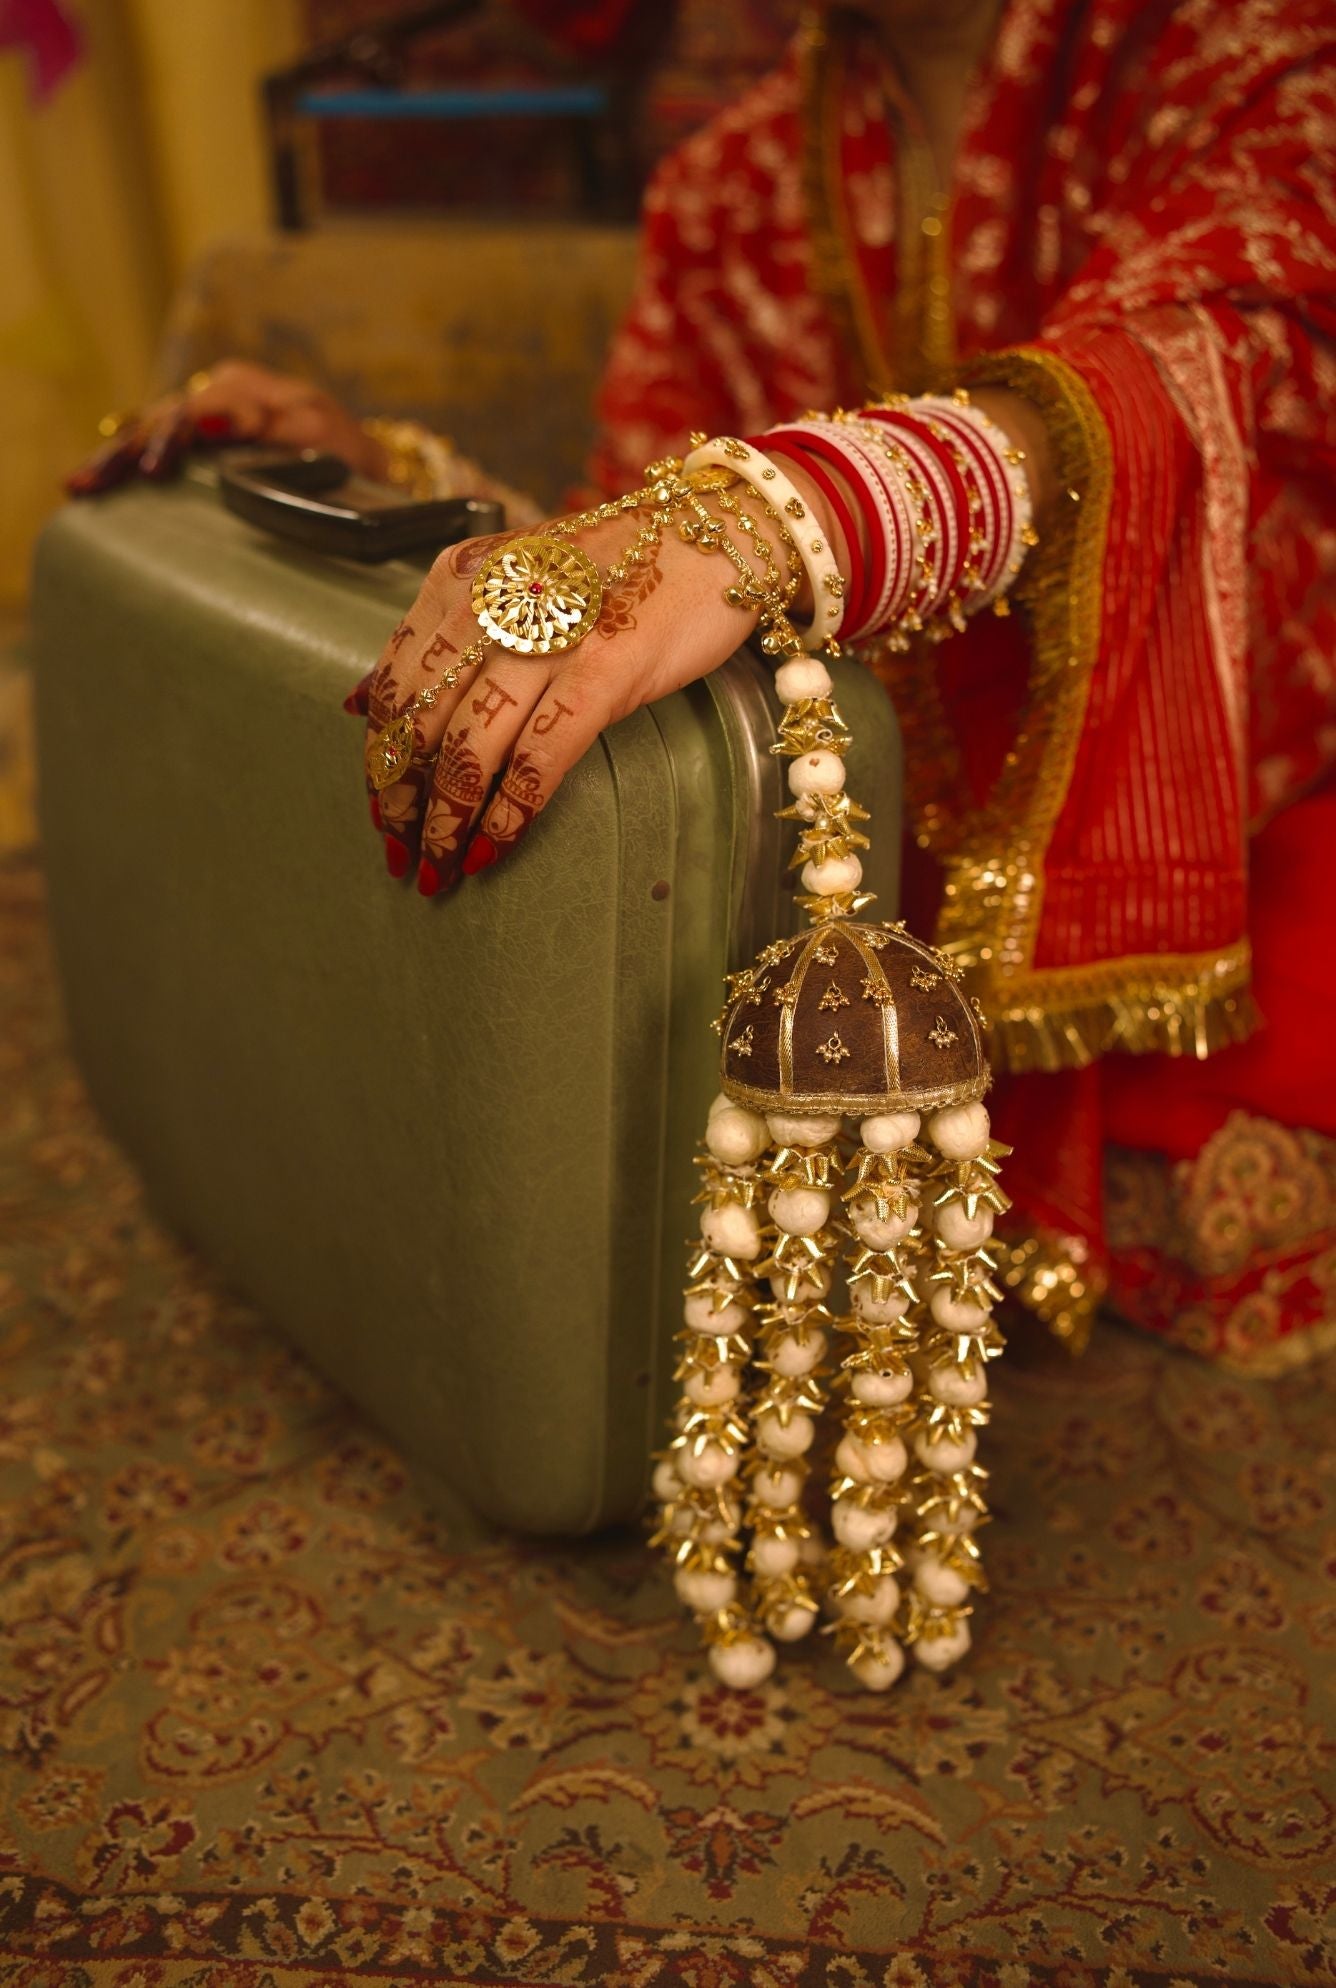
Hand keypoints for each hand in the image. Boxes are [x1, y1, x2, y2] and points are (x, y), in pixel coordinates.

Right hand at [66, 359, 390, 495]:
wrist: (365, 472)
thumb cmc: (348, 455)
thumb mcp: (318, 434)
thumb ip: (268, 424)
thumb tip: (210, 418)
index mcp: (243, 387)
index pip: (194, 411)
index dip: (171, 438)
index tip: (155, 470)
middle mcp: (214, 395)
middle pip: (160, 420)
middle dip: (127, 454)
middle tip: (93, 483)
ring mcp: (202, 420)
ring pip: (148, 434)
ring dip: (114, 461)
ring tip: (80, 485)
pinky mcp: (196, 447)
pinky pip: (152, 451)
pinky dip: (124, 465)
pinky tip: (89, 481)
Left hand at [348, 491, 815, 896]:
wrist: (718, 532)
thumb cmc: (619, 562)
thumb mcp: (512, 581)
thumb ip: (439, 633)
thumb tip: (362, 700)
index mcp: (462, 578)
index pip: (393, 682)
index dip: (379, 757)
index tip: (381, 808)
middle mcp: (494, 602)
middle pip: (420, 722)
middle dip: (403, 802)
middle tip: (403, 852)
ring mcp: (548, 636)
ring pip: (471, 747)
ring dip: (449, 819)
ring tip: (442, 865)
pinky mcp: (604, 670)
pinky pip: (539, 758)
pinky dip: (511, 810)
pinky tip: (496, 844)